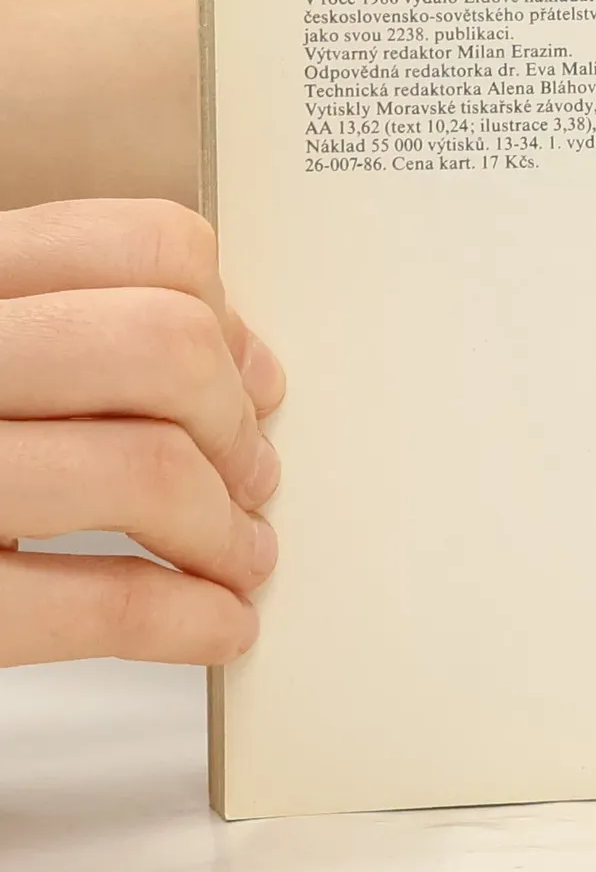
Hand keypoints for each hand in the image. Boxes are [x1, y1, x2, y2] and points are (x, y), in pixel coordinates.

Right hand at [0, 200, 283, 664]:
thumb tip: (239, 363)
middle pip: (161, 345)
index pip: (142, 245)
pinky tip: (211, 626)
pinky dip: (185, 619)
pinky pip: (90, 602)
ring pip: (144, 466)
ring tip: (236, 559)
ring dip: (222, 529)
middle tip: (248, 479)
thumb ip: (66, 330)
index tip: (252, 382)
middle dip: (233, 425)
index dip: (226, 318)